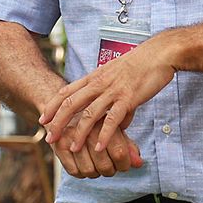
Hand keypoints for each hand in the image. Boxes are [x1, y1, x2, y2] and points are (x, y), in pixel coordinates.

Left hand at [40, 36, 174, 159]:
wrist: (159, 54)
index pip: (66, 91)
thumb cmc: (141, 65)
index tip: (43, 119)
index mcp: (95, 77)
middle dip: (58, 123)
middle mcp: (100, 83)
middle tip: (49, 139)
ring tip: (72, 149)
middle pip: (71, 104)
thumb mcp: (119, 79)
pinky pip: (112, 120)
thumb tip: (119, 123)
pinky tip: (99, 148)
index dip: (53, 106)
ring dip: (79, 134)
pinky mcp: (128, 98)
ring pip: (89, 114)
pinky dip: (104, 135)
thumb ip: (115, 100)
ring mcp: (113, 91)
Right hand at [46, 114, 143, 178]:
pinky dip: (81, 173)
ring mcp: (71, 137)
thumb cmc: (96, 120)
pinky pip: (74, 172)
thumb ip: (128, 146)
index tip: (123, 165)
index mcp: (105, 120)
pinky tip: (84, 164)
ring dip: (96, 172)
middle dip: (111, 170)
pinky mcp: (58, 146)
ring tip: (97, 165)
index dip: (124, 164)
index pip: (120, 153)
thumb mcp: (114, 128)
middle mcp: (87, 128)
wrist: (66, 108)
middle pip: (105, 165)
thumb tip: (139, 163)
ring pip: (89, 171)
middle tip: (111, 167)